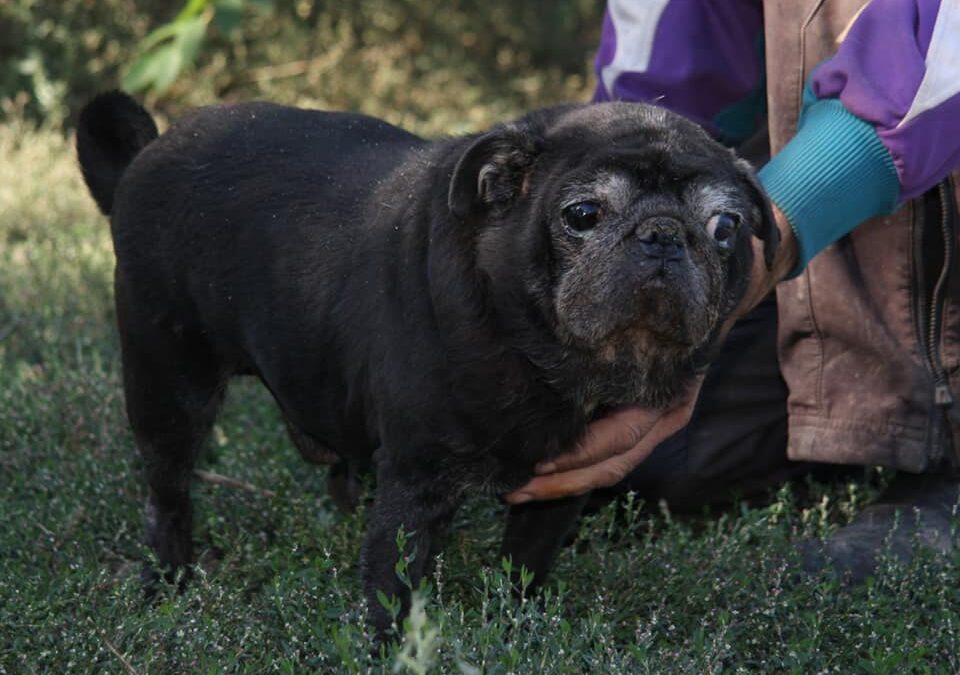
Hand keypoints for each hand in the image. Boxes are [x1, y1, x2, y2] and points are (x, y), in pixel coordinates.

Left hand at [504, 206, 796, 503]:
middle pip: (615, 459)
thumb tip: (631, 260)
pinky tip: (547, 469)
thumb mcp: (684, 275)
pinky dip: (582, 463)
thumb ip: (660, 271)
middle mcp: (667, 407)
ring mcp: (658, 413)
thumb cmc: (699, 279)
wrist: (734, 279)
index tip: (537, 463)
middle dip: (565, 479)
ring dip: (568, 480)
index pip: (624, 435)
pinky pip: (614, 448)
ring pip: (613, 462)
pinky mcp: (646, 411)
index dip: (581, 454)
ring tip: (522, 488)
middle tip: (515, 489)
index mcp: (673, 386)